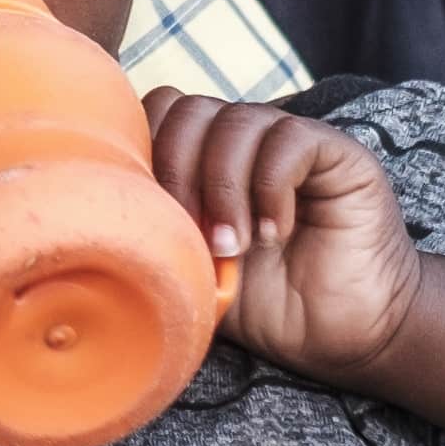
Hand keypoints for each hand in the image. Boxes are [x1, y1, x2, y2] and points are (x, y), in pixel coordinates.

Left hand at [142, 90, 415, 373]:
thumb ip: (157, 230)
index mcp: (203, 160)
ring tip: (235, 246)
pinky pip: (290, 140)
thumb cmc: (268, 307)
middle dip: (177, 172)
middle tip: (194, 237)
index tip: (149, 219)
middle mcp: (244, 141)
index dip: (144, 155)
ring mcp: (289, 142)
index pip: (156, 115)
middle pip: (187, 110)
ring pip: (236, 121)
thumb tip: (98, 212)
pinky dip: (271, 187)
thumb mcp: (194, 269)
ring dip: (224, 188)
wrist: (346, 335)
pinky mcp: (338, 153)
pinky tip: (275, 233)